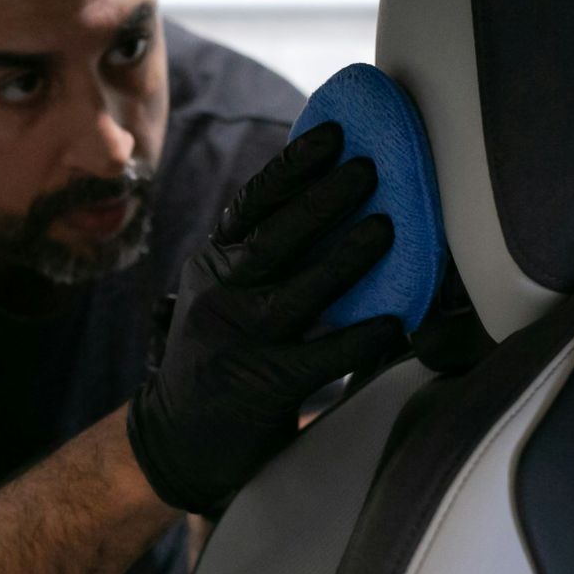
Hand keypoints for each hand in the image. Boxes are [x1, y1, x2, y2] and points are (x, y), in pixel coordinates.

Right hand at [128, 121, 403, 513]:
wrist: (176, 438)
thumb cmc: (220, 358)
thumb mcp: (222, 296)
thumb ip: (261, 258)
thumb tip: (335, 203)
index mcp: (213, 266)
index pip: (252, 206)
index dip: (292, 168)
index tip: (332, 134)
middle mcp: (219, 295)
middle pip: (276, 239)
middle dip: (325, 199)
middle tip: (370, 168)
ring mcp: (237, 340)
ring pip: (297, 292)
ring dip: (345, 258)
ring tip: (388, 228)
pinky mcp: (260, 385)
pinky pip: (320, 358)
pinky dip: (359, 339)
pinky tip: (396, 324)